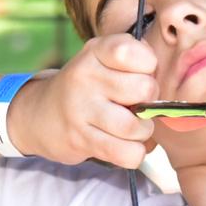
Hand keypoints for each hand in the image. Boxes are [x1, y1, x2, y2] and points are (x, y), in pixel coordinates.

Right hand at [8, 35, 157, 168]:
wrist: (39, 115)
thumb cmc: (90, 86)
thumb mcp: (105, 60)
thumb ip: (137, 58)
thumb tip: (166, 74)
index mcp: (95, 52)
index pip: (136, 52)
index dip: (149, 66)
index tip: (139, 73)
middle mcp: (84, 76)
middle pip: (145, 90)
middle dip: (150, 101)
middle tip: (137, 105)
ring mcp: (80, 109)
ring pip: (137, 126)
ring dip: (143, 131)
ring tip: (131, 127)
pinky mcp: (80, 139)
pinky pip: (127, 153)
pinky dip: (134, 153)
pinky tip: (124, 145)